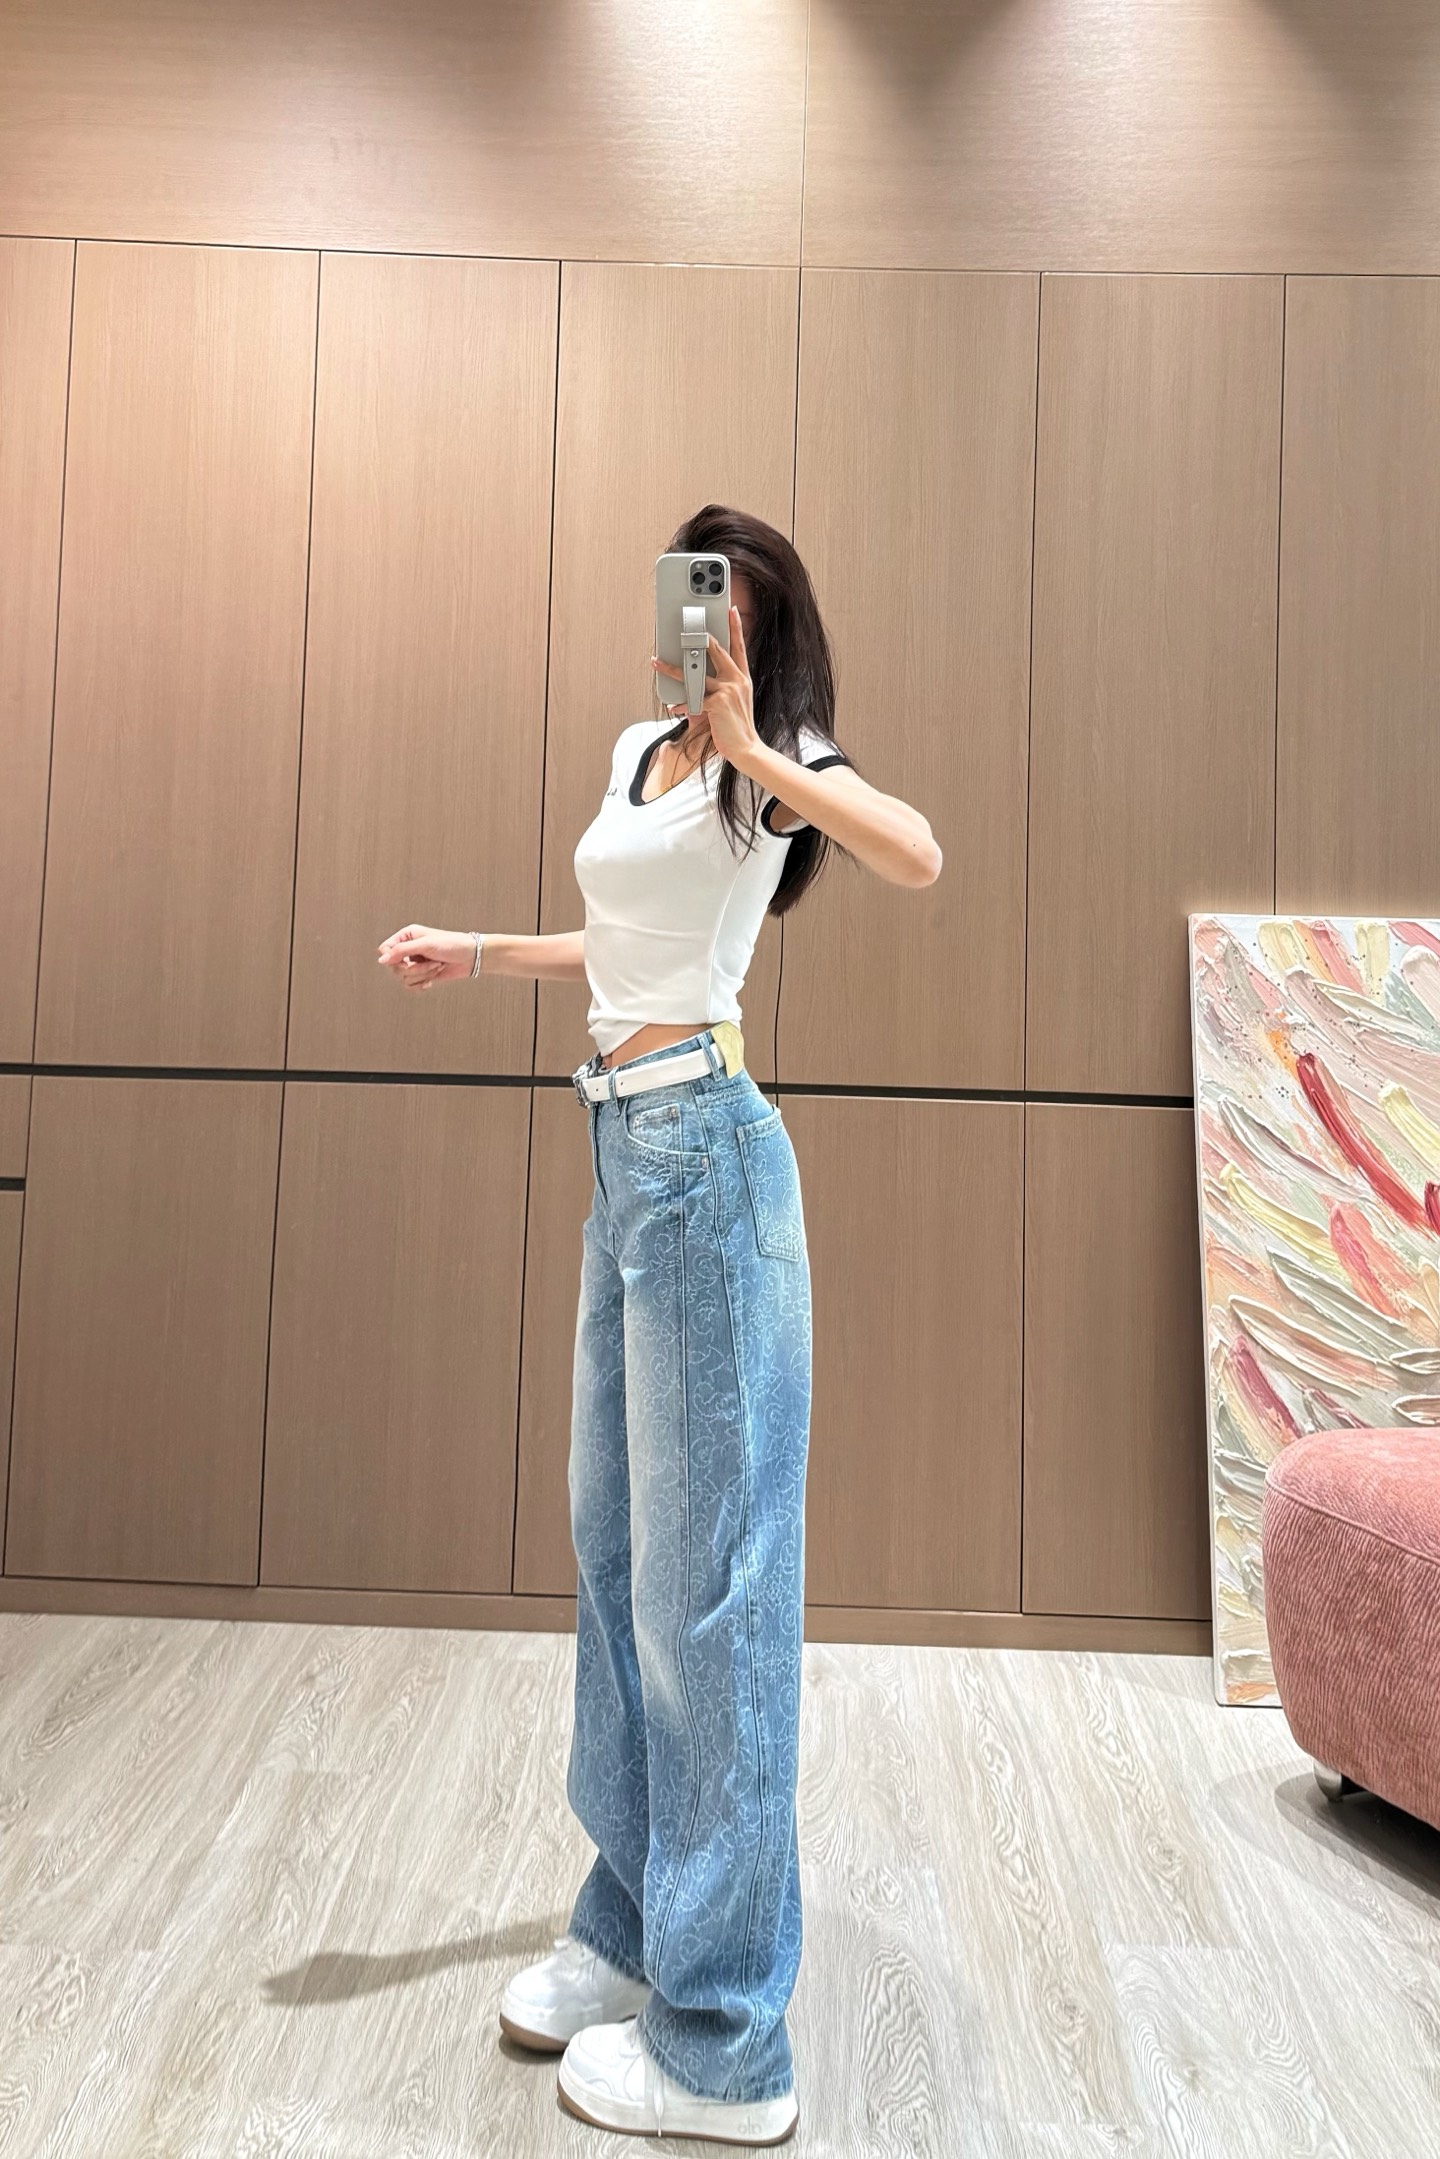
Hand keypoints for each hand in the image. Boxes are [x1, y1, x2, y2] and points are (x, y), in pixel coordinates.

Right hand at [376, 923, 475, 990]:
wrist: (470, 957)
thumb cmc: (451, 944)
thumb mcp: (425, 945)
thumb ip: (402, 951)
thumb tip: (381, 961)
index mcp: (406, 936)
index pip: (385, 949)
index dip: (391, 958)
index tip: (406, 960)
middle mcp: (407, 949)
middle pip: (393, 966)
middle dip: (414, 968)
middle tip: (432, 963)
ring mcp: (414, 963)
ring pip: (403, 977)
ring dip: (422, 975)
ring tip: (438, 967)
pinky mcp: (421, 975)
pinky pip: (410, 986)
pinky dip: (421, 984)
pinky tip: (432, 982)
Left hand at [652, 605, 759, 772]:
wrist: (746, 748)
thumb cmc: (737, 727)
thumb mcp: (734, 702)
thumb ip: (720, 687)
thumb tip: (698, 680)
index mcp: (742, 678)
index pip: (739, 647)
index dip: (735, 627)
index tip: (731, 610)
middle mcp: (737, 680)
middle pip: (717, 651)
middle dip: (702, 637)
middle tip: (689, 625)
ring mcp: (728, 690)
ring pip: (695, 674)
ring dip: (673, 670)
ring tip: (658, 663)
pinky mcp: (717, 703)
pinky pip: (693, 700)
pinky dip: (682, 705)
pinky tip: (674, 708)